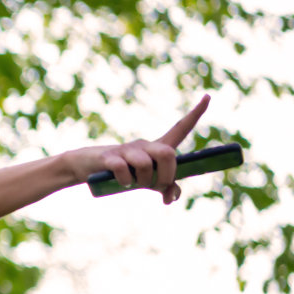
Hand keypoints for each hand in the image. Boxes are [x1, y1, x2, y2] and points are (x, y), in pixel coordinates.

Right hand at [73, 96, 210, 203]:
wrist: (85, 167)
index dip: (195, 114)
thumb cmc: (120, 172)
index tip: (208, 96)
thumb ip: (164, 187)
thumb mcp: (145, 181)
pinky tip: (121, 183)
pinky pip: (123, 168)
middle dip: (167, 174)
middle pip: (167, 153)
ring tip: (133, 184)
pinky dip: (125, 180)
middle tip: (158, 185)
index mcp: (156, 148)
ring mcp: (126, 150)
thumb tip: (172, 197)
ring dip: (143, 180)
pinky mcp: (110, 157)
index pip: (180, 128)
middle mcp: (144, 145)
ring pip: (146, 164)